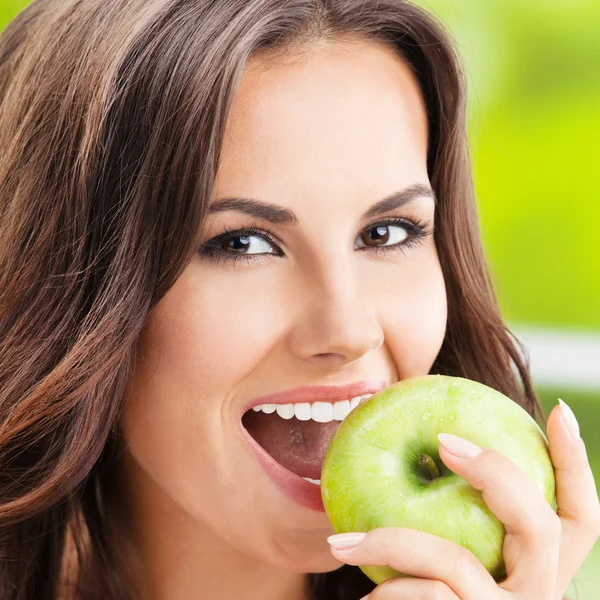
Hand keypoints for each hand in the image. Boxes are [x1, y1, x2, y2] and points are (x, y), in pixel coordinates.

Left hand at [326, 400, 599, 599]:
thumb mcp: (445, 564)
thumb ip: (454, 524)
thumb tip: (427, 452)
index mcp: (535, 573)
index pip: (579, 519)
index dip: (576, 465)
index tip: (560, 411)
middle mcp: (538, 599)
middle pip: (546, 528)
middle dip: (496, 473)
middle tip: (444, 440)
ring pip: (457, 564)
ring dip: (390, 544)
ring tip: (339, 543)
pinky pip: (425, 596)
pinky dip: (386, 591)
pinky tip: (363, 595)